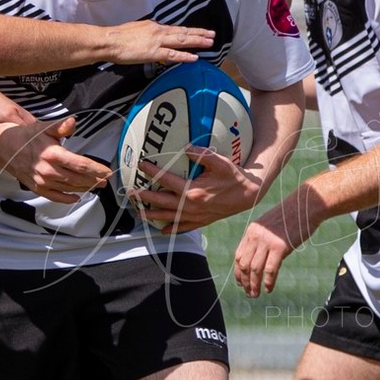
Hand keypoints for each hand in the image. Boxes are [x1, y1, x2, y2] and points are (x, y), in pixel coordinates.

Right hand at [0, 117, 110, 203]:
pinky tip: (76, 197)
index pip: (80, 164)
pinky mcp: (36, 187)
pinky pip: (55, 196)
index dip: (96, 169)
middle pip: (77, 178)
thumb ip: (61, 127)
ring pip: (69, 188)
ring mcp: (42, 181)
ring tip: (95, 186)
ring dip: (84, 188)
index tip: (107, 172)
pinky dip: (67, 198)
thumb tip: (73, 122)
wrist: (4, 147)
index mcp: (52, 154)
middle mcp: (48, 170)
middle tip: (105, 181)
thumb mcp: (44, 127)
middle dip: (94, 180)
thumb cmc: (26, 137)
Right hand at [101, 20, 213, 65]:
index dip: (188, 31)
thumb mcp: (136, 30)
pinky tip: (194, 57)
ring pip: (182, 40)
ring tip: (209, 43)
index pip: (175, 29)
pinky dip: (185, 56)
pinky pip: (173, 55)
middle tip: (212, 35)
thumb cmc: (119, 37)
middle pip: (183, 32)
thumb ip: (148, 33)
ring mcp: (157, 41)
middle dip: (199, 33)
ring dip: (197, 41)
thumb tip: (154, 38)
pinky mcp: (154, 52)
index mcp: (154, 26)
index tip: (199, 31)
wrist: (110, 41)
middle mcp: (159, 31)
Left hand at [128, 148, 265, 231]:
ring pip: (169, 217)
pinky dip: (171, 229)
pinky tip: (161, 231)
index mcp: (194, 190)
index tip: (142, 165)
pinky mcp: (201, 221)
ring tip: (138, 213)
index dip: (153, 172)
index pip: (167, 180)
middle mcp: (191, 205)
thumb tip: (185, 148)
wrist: (248, 195)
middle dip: (145, 197)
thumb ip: (202, 155)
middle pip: (162, 201)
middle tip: (130, 193)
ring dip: (152, 215)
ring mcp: (196, 216)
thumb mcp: (220, 162)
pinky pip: (183, 227)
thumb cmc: (234, 177)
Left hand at [232, 199, 315, 298]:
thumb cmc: (292, 216)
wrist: (306, 205)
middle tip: (249, 293)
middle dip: (245, 282)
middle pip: (244, 264)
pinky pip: (270, 269)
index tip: (241, 283)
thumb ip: (261, 239)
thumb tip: (258, 258)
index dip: (238, 272)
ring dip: (254, 285)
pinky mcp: (280, 247)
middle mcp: (256, 236)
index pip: (239, 256)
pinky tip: (269, 289)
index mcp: (251, 231)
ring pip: (255, 269)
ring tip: (256, 294)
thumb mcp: (270, 226)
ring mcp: (267, 241)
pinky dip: (268, 282)